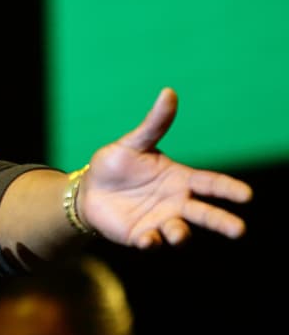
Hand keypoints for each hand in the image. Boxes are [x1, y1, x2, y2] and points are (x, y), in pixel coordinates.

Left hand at [81, 88, 252, 246]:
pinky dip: (152, 242)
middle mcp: (176, 202)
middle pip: (205, 213)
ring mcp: (161, 221)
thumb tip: (168, 92)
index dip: (228, 189)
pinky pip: (151, 242)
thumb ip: (154, 124)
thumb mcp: (133, 143)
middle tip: (239, 230)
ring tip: (178, 233)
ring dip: (181, 234)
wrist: (89, 190)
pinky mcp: (142, 235)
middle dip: (222, 222)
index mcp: (180, 179)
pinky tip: (147, 239)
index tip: (247, 195)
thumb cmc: (116, 164)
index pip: (210, 183)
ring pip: (180, 232)